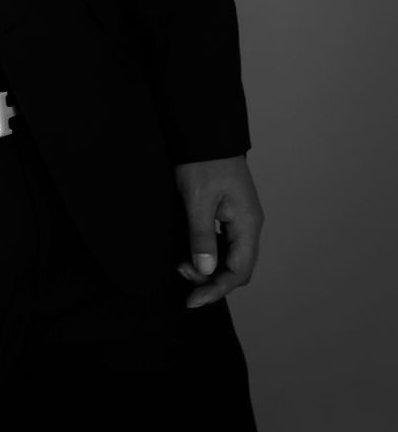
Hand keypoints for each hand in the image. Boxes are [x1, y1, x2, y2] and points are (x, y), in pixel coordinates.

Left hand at [173, 153, 263, 309]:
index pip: (238, 272)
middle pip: (237, 268)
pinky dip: (209, 253)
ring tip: (182, 264)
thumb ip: (202, 237)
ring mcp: (241, 218)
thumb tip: (206, 271)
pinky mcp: (230, 212)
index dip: (216, 289)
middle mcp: (249, 224)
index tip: (192, 299)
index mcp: (247, 224)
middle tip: (182, 275)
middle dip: (211, 280)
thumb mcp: (198, 200)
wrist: (205, 131)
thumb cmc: (202, 161)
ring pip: (231, 257)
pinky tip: (191, 253)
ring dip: (209, 268)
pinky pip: (224, 244)